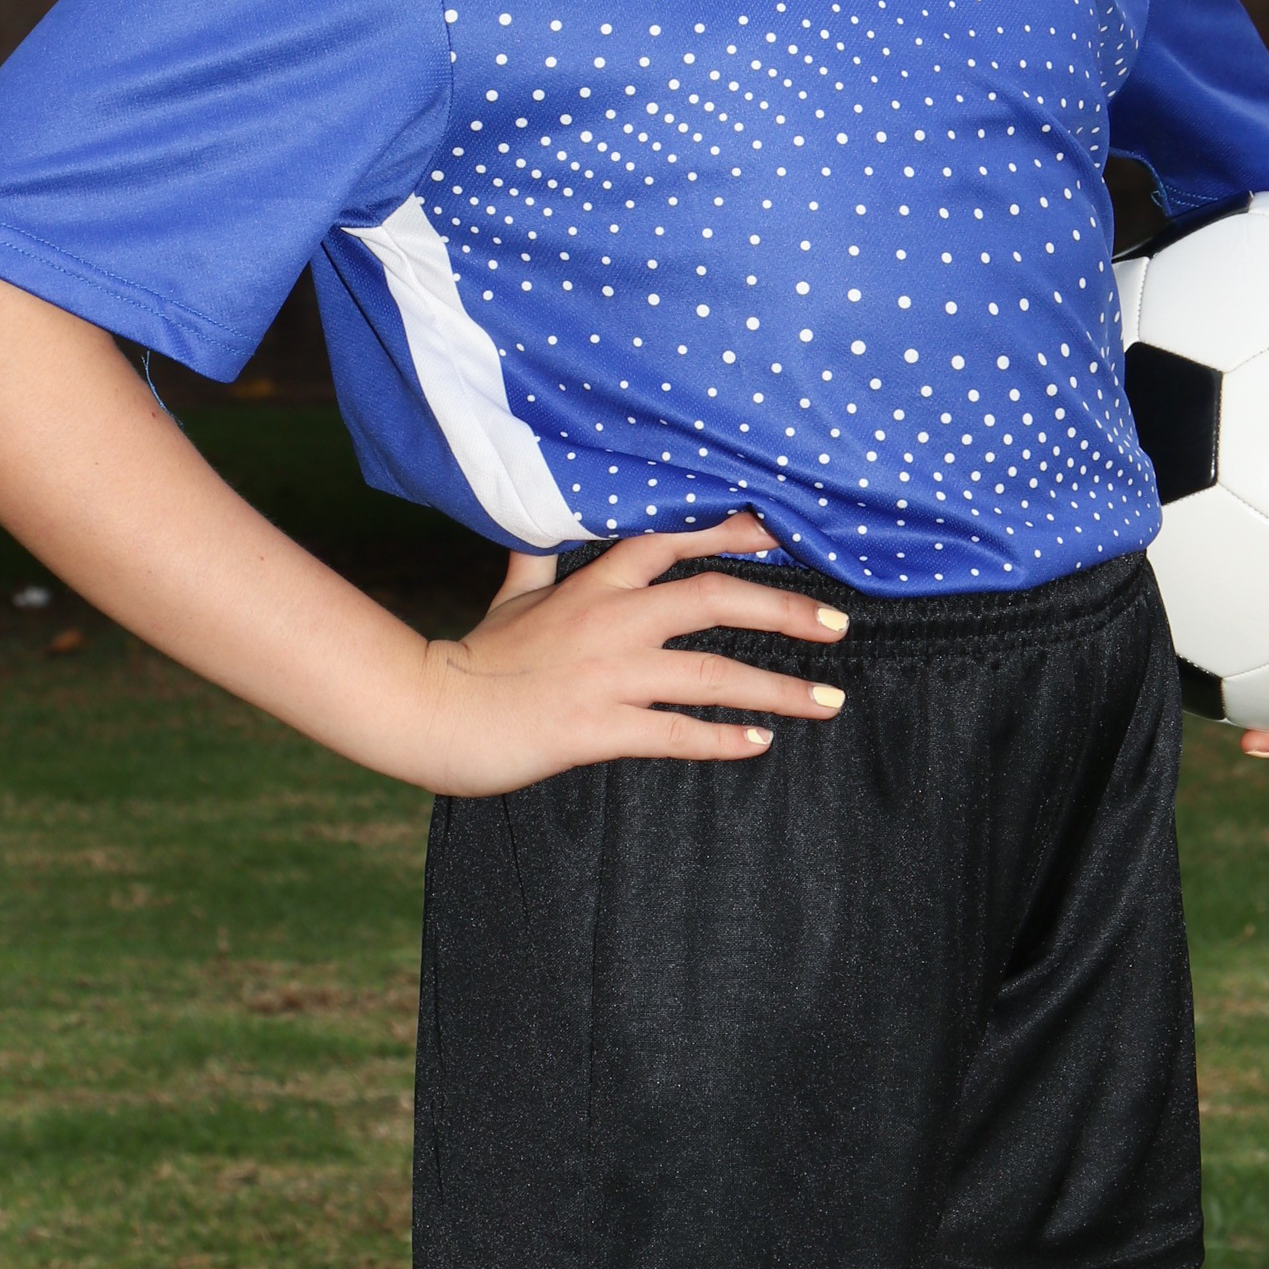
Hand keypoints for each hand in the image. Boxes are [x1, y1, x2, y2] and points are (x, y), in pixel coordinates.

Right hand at [415, 512, 850, 796]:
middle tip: (837, 624)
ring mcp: (606, 674)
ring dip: (776, 689)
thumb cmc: (474, 656)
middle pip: (713, 598)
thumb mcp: (512, 594)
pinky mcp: (596, 728)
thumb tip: (544, 524)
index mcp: (593, 582)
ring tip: (827, 699)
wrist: (431, 712)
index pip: (674, 539)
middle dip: (783, 609)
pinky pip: (675, 733)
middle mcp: (610, 619)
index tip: (787, 532)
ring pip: (710, 673)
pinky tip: (759, 743)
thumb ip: (539, 558)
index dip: (734, 532)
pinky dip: (722, 738)